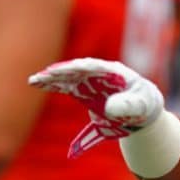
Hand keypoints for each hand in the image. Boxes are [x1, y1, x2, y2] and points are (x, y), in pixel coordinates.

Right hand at [28, 58, 162, 158]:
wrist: (143, 112)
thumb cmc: (145, 105)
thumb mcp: (141, 106)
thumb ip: (127, 105)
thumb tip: (108, 108)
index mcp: (116, 72)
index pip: (96, 67)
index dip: (82, 67)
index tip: (69, 69)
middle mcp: (101, 73)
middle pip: (78, 69)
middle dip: (62, 71)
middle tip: (45, 75)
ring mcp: (91, 81)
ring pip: (69, 76)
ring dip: (53, 77)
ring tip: (34, 80)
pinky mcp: (84, 91)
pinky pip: (66, 85)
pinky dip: (53, 85)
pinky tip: (38, 84)